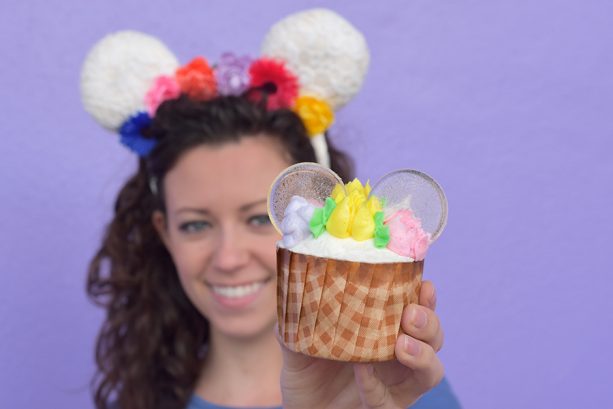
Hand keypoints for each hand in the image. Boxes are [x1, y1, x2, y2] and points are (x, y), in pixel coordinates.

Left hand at [279, 280, 444, 408]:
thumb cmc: (307, 370)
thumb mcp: (298, 340)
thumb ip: (298, 317)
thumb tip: (293, 289)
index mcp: (386, 328)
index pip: (416, 307)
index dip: (425, 296)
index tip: (424, 284)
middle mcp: (400, 355)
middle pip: (433, 336)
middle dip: (429, 321)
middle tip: (410, 314)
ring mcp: (398, 384)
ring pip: (431, 372)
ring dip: (422, 355)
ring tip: (402, 345)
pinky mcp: (386, 408)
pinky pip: (390, 400)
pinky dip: (376, 384)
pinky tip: (362, 371)